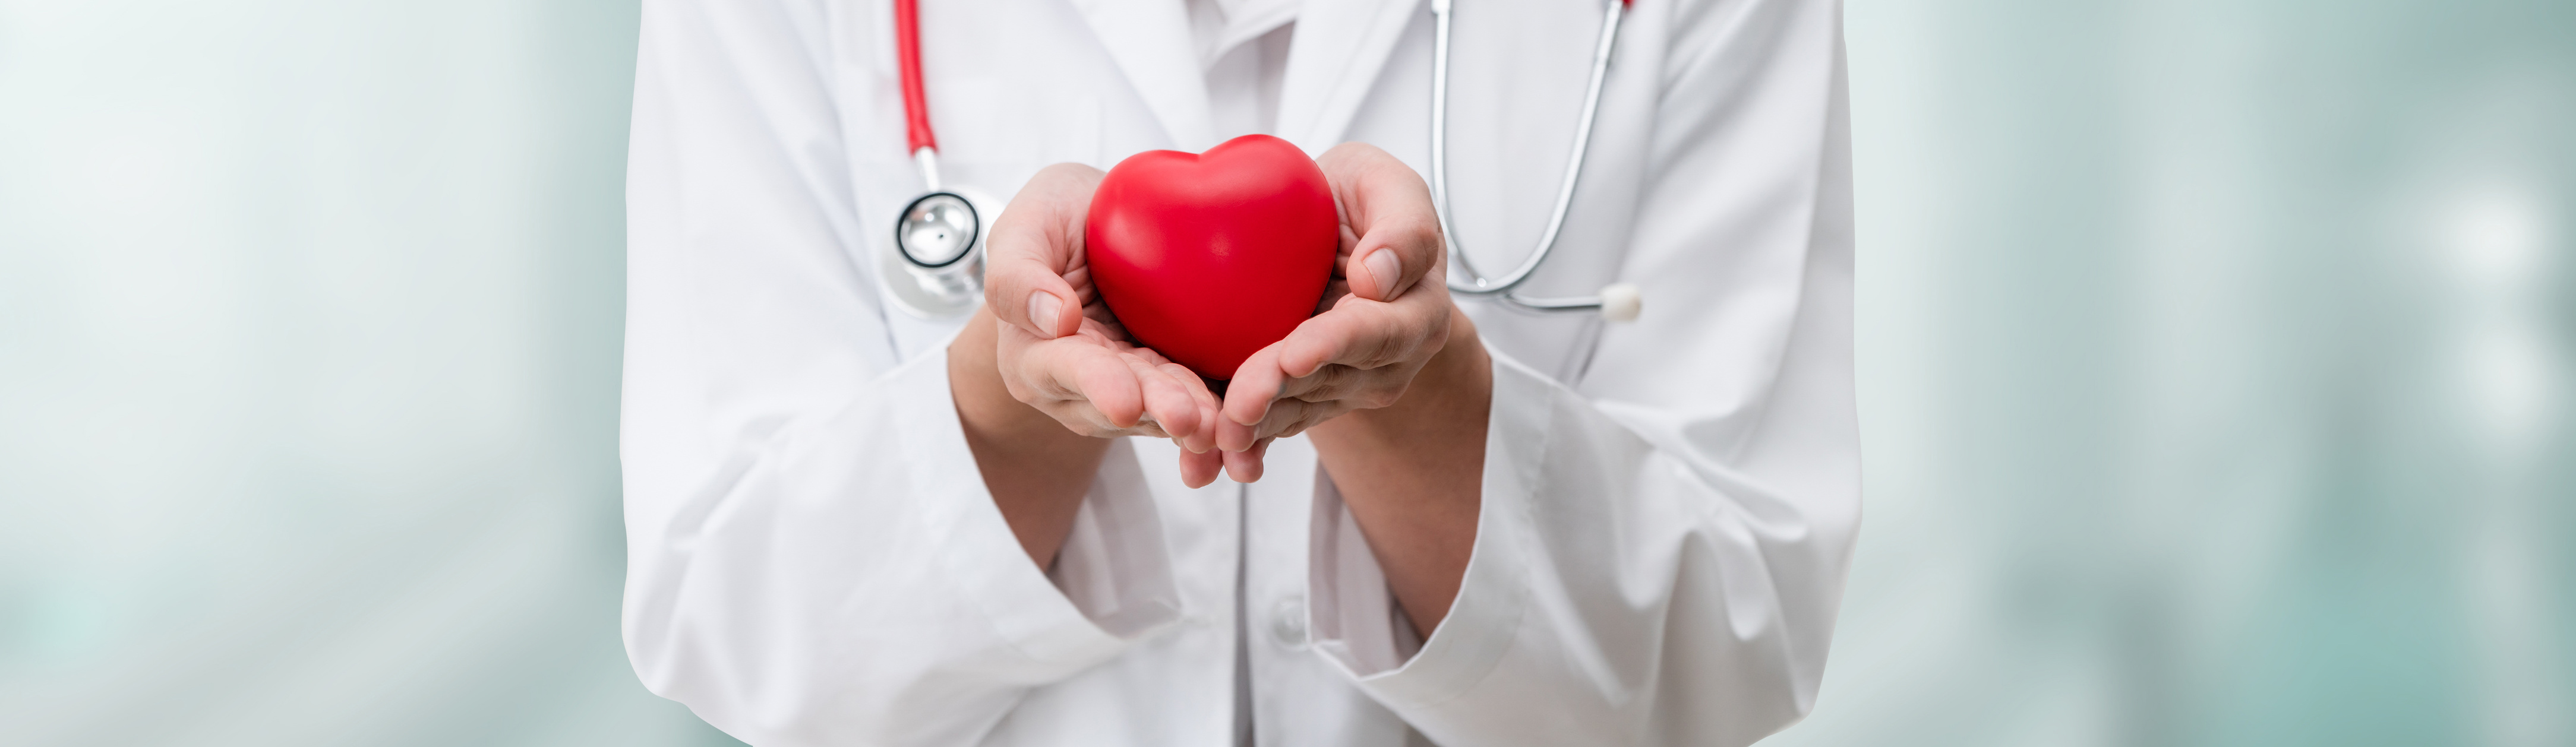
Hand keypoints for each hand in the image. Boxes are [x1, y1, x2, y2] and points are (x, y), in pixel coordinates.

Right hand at [983, 164, 1227, 486]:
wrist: (1098, 225)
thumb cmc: (1051, 223)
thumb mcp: (1023, 228)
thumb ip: (1018, 275)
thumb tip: (1054, 319)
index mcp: (1035, 354)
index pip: (1067, 370)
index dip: (1098, 385)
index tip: (1125, 401)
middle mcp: (1080, 387)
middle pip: (1125, 398)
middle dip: (1159, 410)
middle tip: (1190, 419)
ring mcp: (1129, 389)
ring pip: (1163, 409)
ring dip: (1196, 420)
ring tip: (1223, 424)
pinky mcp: (1172, 383)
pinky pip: (1197, 400)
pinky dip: (1221, 413)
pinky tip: (1247, 424)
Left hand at [1215, 142, 1454, 481]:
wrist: (1336, 234)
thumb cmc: (1365, 202)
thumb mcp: (1390, 187)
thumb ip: (1404, 228)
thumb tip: (1380, 277)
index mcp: (1414, 313)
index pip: (1374, 331)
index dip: (1333, 344)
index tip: (1295, 352)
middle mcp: (1382, 363)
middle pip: (1326, 380)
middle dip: (1278, 394)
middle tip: (1237, 405)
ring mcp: (1341, 387)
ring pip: (1294, 409)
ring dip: (1254, 428)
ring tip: (1215, 438)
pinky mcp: (1300, 397)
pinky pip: (1270, 421)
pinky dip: (1240, 439)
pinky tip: (1206, 459)